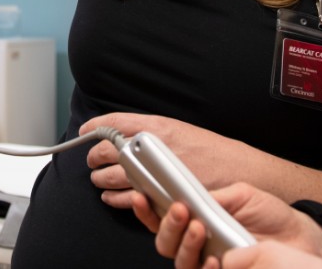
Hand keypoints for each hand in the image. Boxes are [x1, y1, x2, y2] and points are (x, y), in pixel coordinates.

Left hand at [81, 113, 233, 208]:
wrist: (235, 169)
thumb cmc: (209, 149)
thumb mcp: (178, 129)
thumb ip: (150, 131)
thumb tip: (124, 134)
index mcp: (155, 127)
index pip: (113, 123)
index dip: (94, 127)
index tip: (86, 130)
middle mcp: (151, 149)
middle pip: (106, 151)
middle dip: (94, 156)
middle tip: (93, 159)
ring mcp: (153, 174)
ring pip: (111, 177)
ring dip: (100, 178)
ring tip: (99, 178)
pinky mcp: (158, 195)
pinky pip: (126, 198)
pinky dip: (113, 198)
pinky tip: (110, 196)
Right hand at [136, 184, 321, 268]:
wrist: (300, 236)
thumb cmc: (271, 215)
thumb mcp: (241, 195)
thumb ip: (213, 196)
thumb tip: (189, 195)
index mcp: (197, 219)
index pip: (162, 217)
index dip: (146, 209)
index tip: (141, 194)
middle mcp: (198, 244)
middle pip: (164, 242)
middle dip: (166, 224)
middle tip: (180, 209)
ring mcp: (209, 263)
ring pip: (179, 261)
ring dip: (185, 243)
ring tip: (199, 227)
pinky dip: (206, 268)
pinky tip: (216, 258)